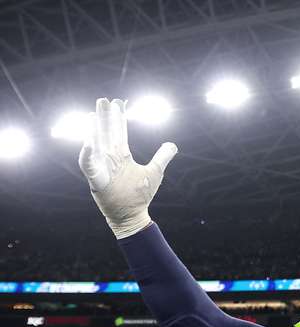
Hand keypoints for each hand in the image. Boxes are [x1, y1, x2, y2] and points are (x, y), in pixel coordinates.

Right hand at [78, 98, 177, 238]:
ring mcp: (102, 167)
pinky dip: (88, 153)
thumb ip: (163, 157)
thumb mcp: (155, 171)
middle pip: (106, 133)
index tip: (118, 102)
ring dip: (93, 130)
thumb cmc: (140, 194)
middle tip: (102, 99)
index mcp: (122, 155)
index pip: (119, 132)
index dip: (118, 117)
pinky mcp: (97, 179)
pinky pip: (89, 164)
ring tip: (93, 115)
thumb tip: (172, 144)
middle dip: (104, 117)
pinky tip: (88, 141)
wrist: (132, 214)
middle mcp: (110, 158)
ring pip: (96, 144)